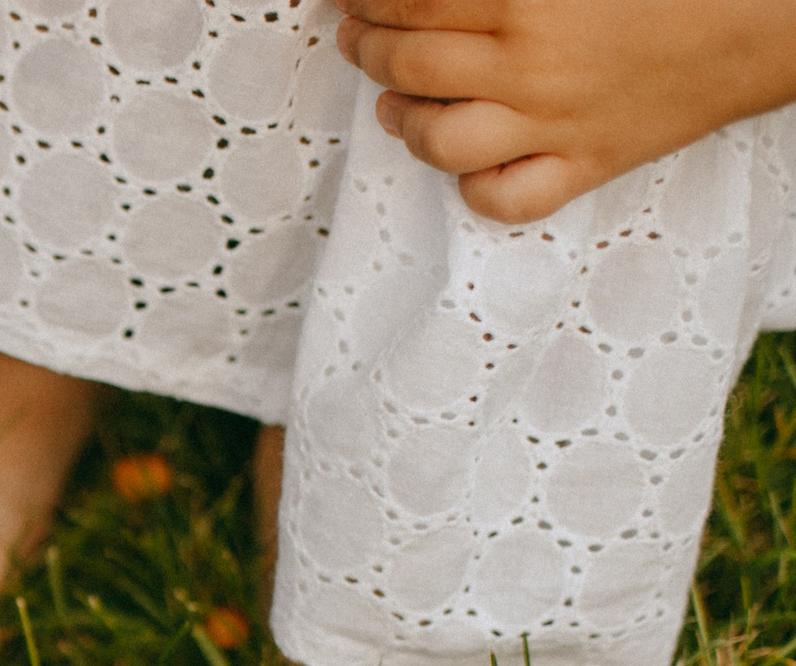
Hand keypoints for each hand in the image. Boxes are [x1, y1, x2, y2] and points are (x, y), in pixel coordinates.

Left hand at [336, 0, 795, 222]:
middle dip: (366, 48)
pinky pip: (503, 199)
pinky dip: (471, 187)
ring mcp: (554, 123)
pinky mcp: (585, 164)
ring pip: (437, 140)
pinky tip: (463, 158)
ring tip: (392, 103)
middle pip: (409, 65)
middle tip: (357, 36)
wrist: (767, 19)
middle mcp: (531, 65)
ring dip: (402, 122)